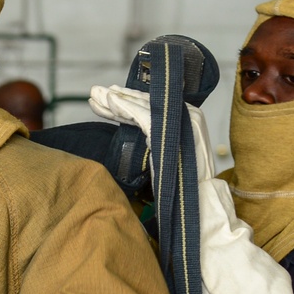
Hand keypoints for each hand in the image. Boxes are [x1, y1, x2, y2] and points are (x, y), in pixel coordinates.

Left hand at [89, 84, 216, 181]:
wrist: (198, 201)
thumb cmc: (182, 184)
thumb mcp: (170, 156)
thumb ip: (158, 140)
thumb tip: (140, 134)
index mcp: (188, 118)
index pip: (153, 105)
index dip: (129, 101)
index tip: (107, 99)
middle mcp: (188, 114)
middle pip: (146, 102)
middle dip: (117, 98)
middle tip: (94, 93)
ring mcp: (182, 120)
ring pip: (142, 106)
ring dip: (115, 100)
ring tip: (95, 95)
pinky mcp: (172, 130)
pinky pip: (143, 116)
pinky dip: (125, 108)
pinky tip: (110, 103)